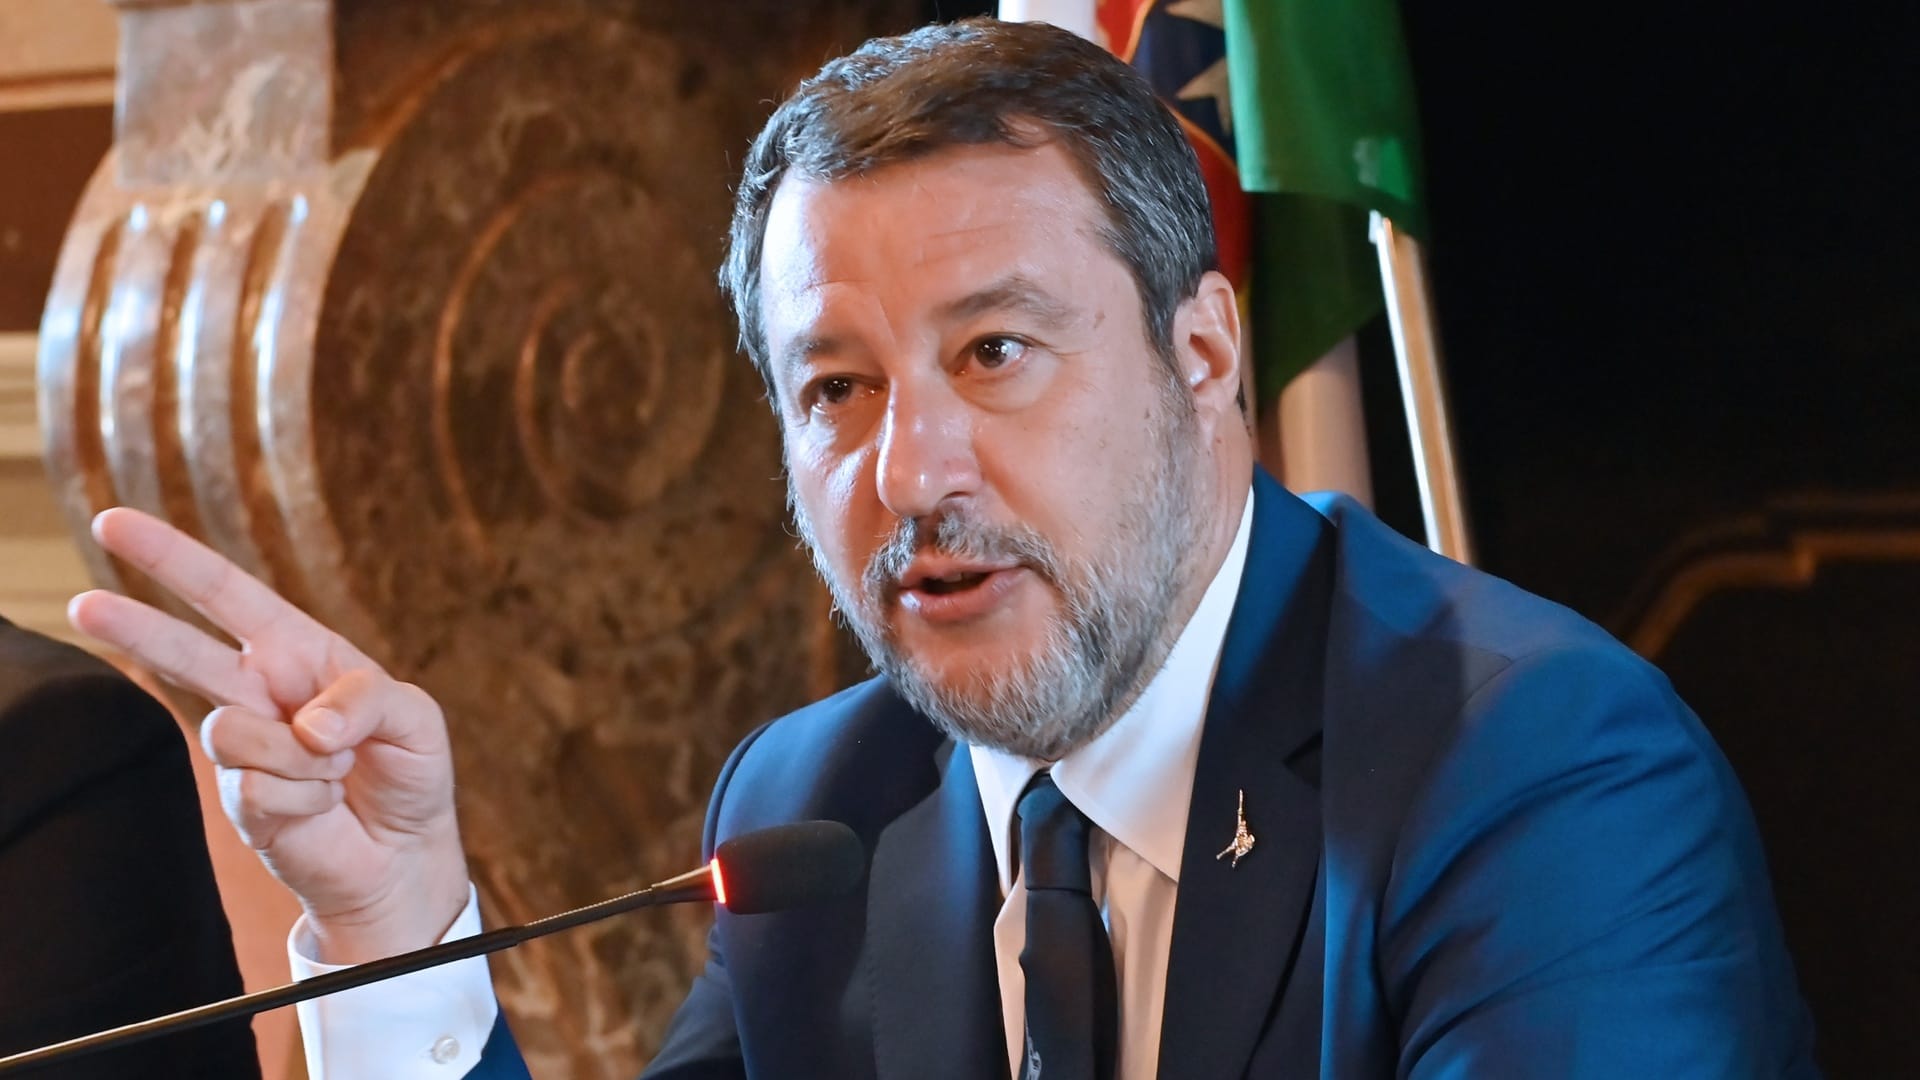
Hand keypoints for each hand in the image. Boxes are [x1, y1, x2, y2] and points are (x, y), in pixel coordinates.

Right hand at [69, 508, 470, 963]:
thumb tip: (308, 726)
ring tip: (336, 772)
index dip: (173, 558)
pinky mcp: (242, 802)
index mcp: (301, 651)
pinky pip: (259, 789)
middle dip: (136, 627)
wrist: (405, 854)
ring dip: (299, 757)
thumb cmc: (409, 772)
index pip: (229, 595)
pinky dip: (306, 798)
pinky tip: (323, 806)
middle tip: (85, 606)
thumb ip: (371, 700)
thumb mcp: (416, 718)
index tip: (114, 522)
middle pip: (184, 652)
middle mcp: (262, 692)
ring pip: (230, 732)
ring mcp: (247, 748)